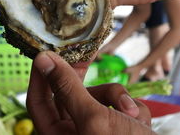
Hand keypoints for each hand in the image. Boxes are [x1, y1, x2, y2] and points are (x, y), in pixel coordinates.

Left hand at [27, 51, 154, 134]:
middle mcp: (74, 132)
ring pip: (98, 96)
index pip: (38, 100)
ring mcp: (97, 129)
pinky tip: (141, 121)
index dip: (40, 76)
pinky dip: (133, 108)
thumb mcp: (94, 117)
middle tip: (85, 53)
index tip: (46, 52)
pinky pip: (119, 105)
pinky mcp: (119, 127)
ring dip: (116, 96)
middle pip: (70, 93)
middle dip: (83, 78)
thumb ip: (68, 88)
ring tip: (131, 112)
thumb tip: (43, 60)